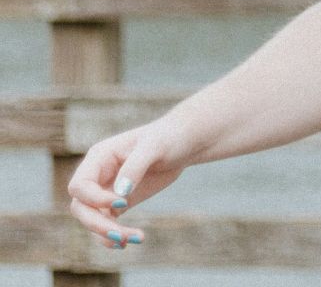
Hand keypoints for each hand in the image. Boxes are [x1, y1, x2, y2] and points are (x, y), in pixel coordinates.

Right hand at [66, 119, 191, 248]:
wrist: (184, 144)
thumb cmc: (168, 137)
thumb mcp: (155, 146)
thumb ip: (135, 166)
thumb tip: (120, 192)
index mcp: (99, 158)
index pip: (79, 186)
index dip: (94, 199)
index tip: (122, 202)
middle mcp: (97, 176)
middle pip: (80, 207)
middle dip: (97, 224)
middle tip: (120, 235)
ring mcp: (106, 191)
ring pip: (93, 219)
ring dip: (107, 234)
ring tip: (134, 239)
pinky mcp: (119, 204)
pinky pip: (108, 223)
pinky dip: (115, 234)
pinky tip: (131, 240)